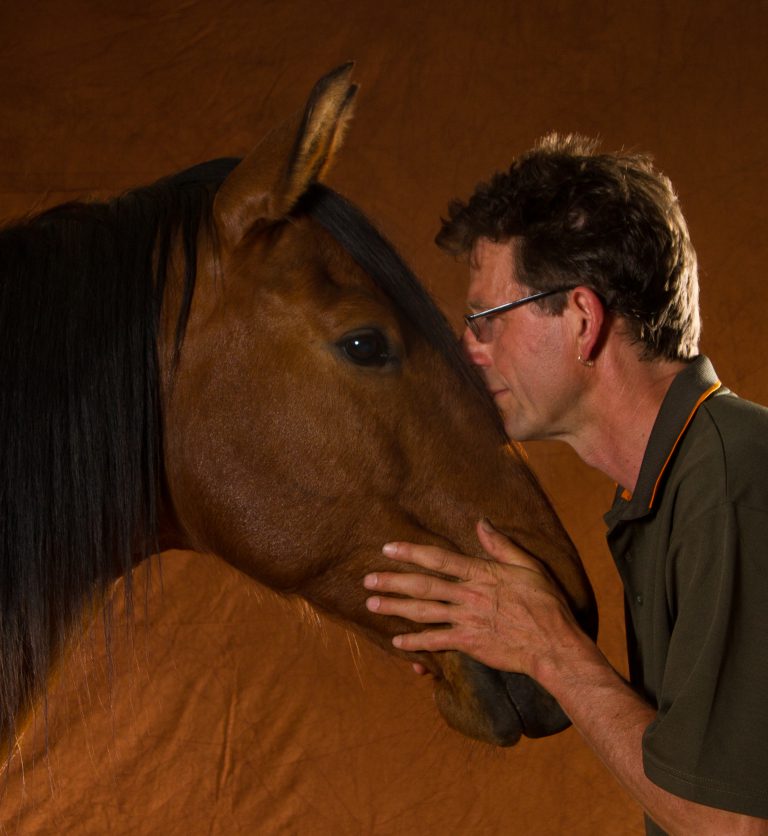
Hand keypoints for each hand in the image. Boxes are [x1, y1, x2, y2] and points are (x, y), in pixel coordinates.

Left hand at [364, 518, 582, 677]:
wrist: (553, 645)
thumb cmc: (545, 604)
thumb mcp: (528, 567)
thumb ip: (501, 546)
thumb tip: (481, 523)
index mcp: (481, 574)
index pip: (438, 559)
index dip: (411, 552)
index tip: (388, 549)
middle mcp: (469, 596)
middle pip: (423, 586)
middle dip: (392, 582)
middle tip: (367, 580)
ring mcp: (467, 620)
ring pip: (423, 613)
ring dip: (395, 608)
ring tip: (372, 604)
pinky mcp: (469, 643)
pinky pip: (436, 642)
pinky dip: (415, 642)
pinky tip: (397, 642)